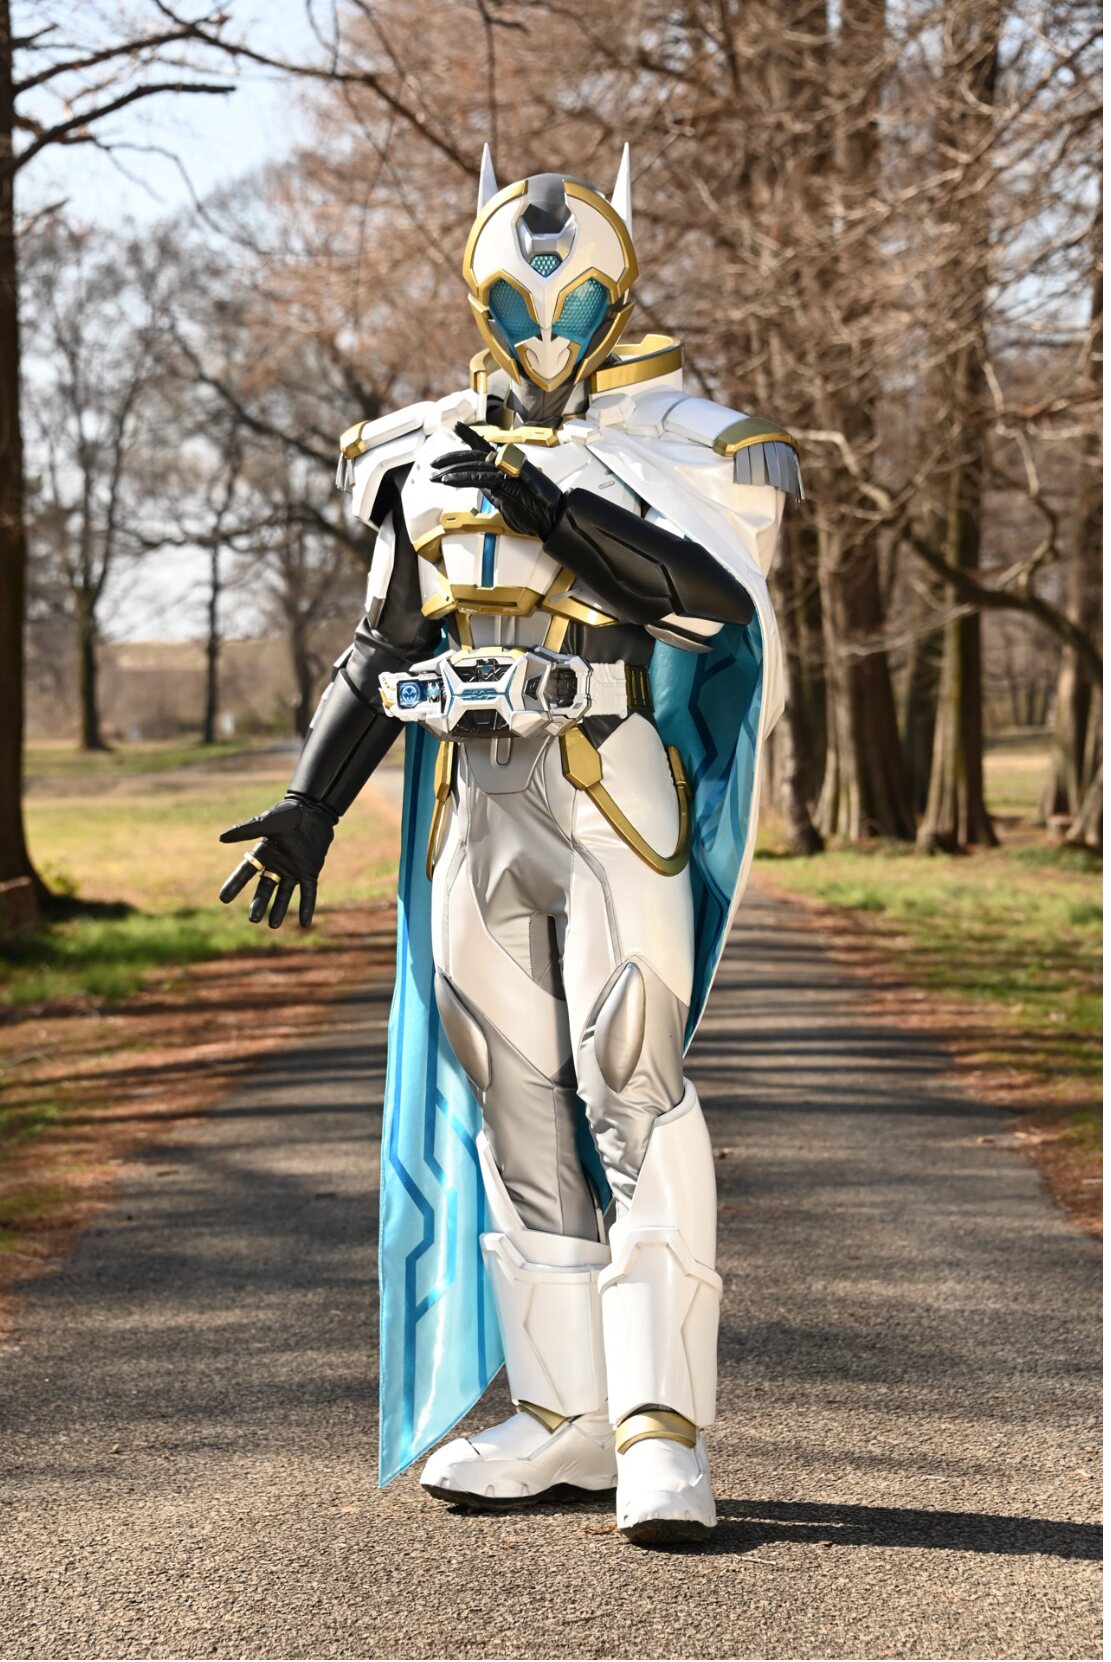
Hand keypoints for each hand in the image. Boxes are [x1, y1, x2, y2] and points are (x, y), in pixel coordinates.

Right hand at [218, 795, 335, 928]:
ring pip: (284, 895)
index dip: (235, 885)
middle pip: (264, 889)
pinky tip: (306, 923)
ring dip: (279, 910)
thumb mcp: (267, 822)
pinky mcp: (309, 873)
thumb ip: (246, 831)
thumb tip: (221, 838)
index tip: (223, 899)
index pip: (245, 872)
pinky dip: (307, 907)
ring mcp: (293, 870)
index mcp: (263, 854)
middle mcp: (276, 865)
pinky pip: (308, 893)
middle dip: (259, 903)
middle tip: (253, 919)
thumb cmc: (288, 814)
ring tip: (272, 925)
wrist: (314, 811)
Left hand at [431, 422, 564, 540]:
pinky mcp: (507, 480)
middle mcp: (506, 462)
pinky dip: (461, 478)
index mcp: (506, 465)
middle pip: (474, 454)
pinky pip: (479, 477)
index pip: (484, 446)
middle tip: (433, 464)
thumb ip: (492, 490)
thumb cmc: (533, 511)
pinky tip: (448, 481)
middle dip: (450, 458)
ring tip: (434, 476)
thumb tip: (480, 487)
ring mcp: (507, 469)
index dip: (469, 435)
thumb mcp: (506, 499)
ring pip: (474, 464)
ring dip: (450, 470)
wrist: (552, 517)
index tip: (456, 427)